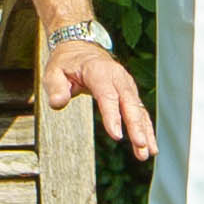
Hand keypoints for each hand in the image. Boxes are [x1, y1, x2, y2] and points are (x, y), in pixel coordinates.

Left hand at [43, 38, 156, 159]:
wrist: (82, 50)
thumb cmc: (66, 64)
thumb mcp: (54, 72)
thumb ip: (55, 88)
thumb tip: (57, 103)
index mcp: (98, 71)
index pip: (107, 95)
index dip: (112, 116)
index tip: (117, 135)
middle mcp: (117, 77)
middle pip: (129, 103)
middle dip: (136, 125)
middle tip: (140, 145)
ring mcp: (126, 86)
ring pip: (138, 109)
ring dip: (144, 131)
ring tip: (148, 153)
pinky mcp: (130, 94)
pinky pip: (140, 113)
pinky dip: (146, 129)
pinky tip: (150, 147)